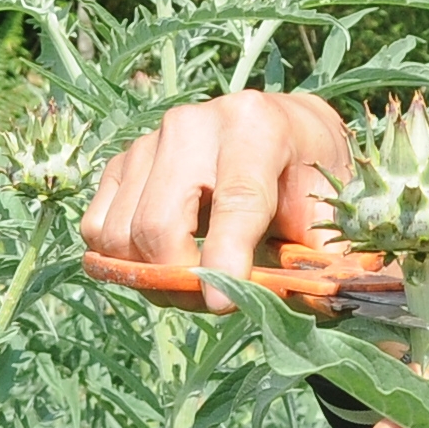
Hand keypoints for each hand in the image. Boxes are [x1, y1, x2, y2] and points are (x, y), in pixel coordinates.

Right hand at [82, 90, 354, 307]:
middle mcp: (192, 124)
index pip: (234, 201)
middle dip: (181, 280)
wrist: (281, 129)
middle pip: (159, 225)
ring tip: (192, 278)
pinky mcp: (121, 161)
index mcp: (255, 126)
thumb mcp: (331, 205)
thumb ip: (323, 254)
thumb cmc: (309, 172)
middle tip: (213, 300)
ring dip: (151, 277)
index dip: (224, 260)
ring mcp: (148, 141)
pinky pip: (98, 228)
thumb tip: (314, 303)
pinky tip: (161, 257)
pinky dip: (122, 259)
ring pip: (122, 234)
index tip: (222, 303)